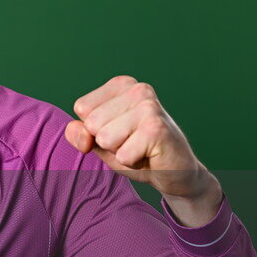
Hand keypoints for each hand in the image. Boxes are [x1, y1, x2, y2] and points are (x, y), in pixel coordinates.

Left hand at [63, 75, 218, 203]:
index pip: (82, 108)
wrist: (175, 172)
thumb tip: (80, 131)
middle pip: (92, 124)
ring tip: (139, 148)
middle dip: (107, 142)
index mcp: (121, 85)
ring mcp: (149, 107)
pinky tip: (149, 155)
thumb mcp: (99, 142)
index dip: (94, 130)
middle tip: (132, 142)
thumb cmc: (134, 152)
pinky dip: (131, 162)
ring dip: (119, 152)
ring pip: (105, 139)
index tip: (119, 132)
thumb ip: (80, 133)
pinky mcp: (157, 129)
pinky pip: (122, 155)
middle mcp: (138, 89)